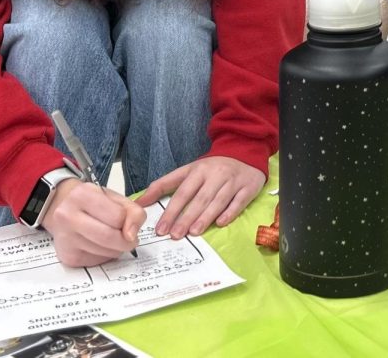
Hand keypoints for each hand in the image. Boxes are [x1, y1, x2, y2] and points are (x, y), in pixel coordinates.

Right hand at [41, 178, 145, 266]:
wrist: (61, 208)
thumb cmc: (91, 203)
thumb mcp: (114, 197)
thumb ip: (133, 212)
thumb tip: (131, 236)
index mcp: (82, 195)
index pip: (117, 216)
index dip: (128, 221)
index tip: (127, 221)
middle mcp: (68, 216)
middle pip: (109, 237)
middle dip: (126, 241)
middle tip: (130, 239)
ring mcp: (65, 238)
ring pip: (105, 252)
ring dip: (116, 249)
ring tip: (112, 239)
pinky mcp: (67, 256)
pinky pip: (97, 262)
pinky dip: (105, 256)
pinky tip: (100, 245)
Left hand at [135, 156, 265, 237]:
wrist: (244, 151)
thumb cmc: (211, 167)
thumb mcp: (187, 170)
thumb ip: (164, 185)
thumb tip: (139, 201)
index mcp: (199, 170)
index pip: (183, 192)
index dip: (172, 210)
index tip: (161, 228)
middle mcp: (216, 175)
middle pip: (200, 198)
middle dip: (186, 217)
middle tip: (175, 235)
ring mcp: (233, 181)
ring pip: (218, 201)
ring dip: (205, 217)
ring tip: (193, 233)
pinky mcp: (248, 187)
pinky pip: (239, 201)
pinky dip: (229, 212)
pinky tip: (220, 223)